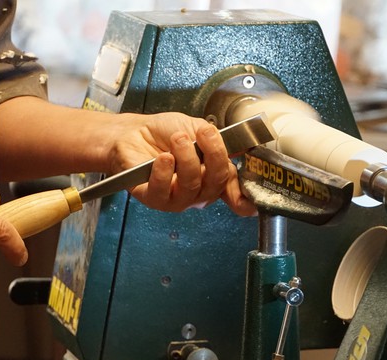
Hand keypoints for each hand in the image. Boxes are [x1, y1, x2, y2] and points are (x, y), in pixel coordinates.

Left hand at [107, 112, 256, 215]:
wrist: (136, 131)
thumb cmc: (167, 133)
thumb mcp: (199, 131)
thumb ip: (219, 142)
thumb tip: (240, 149)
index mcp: (211, 179)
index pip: (232, 192)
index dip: (243, 198)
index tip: (250, 202)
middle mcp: (196, 193)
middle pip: (215, 184)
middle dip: (213, 155)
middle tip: (202, 135)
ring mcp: (175, 199)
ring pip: (191, 186)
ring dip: (186, 158)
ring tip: (177, 139)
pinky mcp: (152, 198)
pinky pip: (162, 192)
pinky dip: (164, 172)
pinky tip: (163, 158)